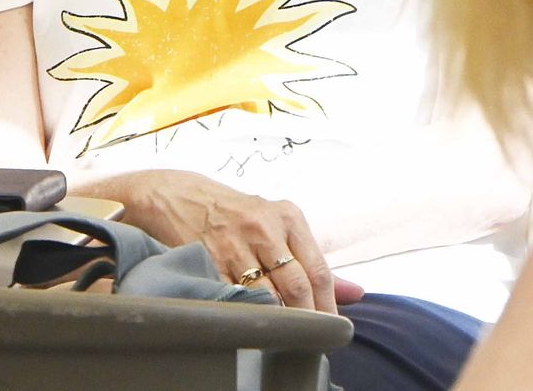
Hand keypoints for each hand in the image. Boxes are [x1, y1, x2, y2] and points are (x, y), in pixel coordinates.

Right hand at [107, 169, 340, 312]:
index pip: (318, 270)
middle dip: (307, 317)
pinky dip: (247, 310)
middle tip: (312, 336)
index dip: (328, 305)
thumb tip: (355, 293)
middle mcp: (262, 227)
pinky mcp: (208, 259)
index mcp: (287, 216)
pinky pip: (235, 295)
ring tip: (285, 328)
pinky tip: (253, 316)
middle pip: (296, 286)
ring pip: (267, 295)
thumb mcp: (277, 223)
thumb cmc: (234, 212)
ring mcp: (233, 243)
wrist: (177, 195)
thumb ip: (312, 259)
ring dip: (278, 317)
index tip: (332, 326)